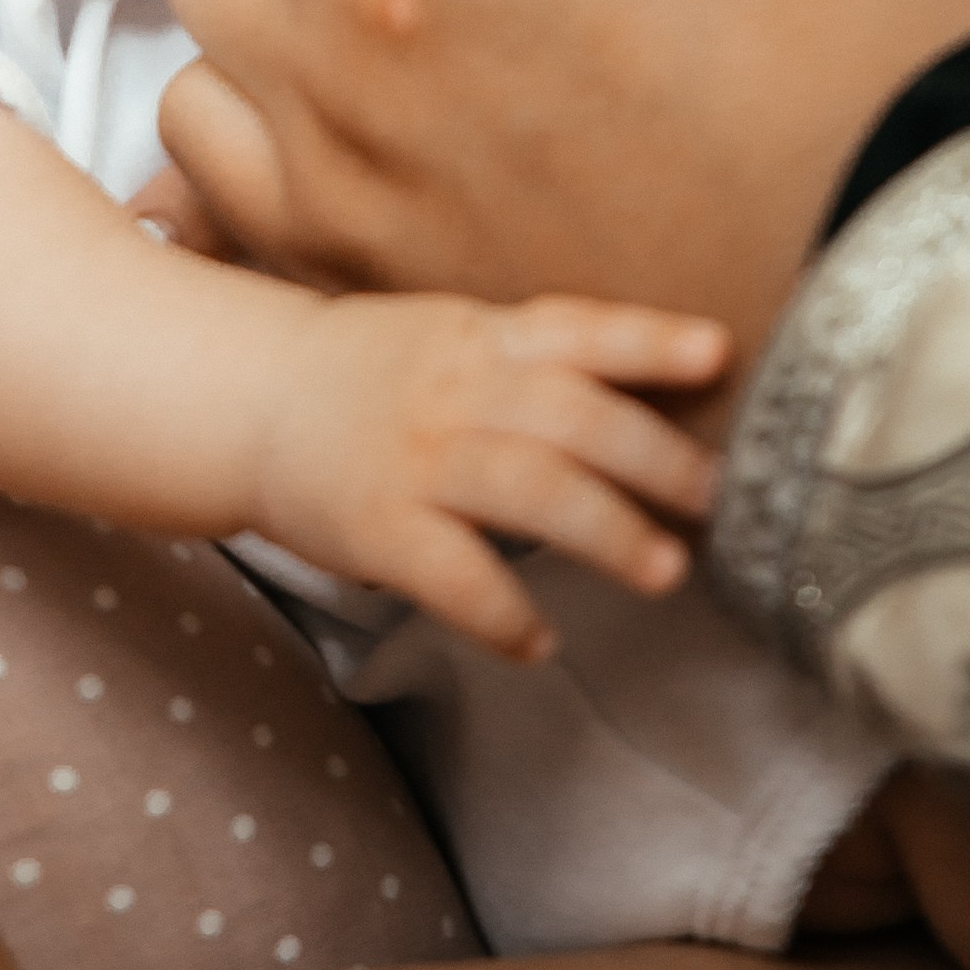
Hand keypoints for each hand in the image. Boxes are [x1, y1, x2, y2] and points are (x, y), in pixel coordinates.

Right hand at [249, 287, 725, 663]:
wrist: (252, 396)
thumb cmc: (375, 373)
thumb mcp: (454, 337)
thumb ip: (537, 361)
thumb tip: (656, 398)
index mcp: (481, 337)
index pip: (575, 329)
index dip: (647, 339)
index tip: (717, 352)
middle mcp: (456, 389)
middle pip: (568, 415)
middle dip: (650, 455)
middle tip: (716, 496)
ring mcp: (417, 457)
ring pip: (526, 488)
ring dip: (604, 530)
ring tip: (664, 570)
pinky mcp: (378, 524)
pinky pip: (452, 573)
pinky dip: (501, 611)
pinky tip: (539, 640)